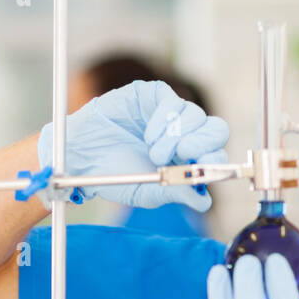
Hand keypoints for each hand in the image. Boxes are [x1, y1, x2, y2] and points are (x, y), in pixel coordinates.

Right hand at [37, 80, 228, 211]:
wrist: (82, 157)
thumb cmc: (114, 176)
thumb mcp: (146, 192)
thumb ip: (174, 193)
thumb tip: (204, 202)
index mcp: (187, 160)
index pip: (215, 155)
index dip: (215, 161)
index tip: (202, 169)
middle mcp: (184, 135)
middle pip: (216, 129)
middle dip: (205, 142)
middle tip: (185, 153)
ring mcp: (170, 113)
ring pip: (195, 115)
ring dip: (176, 137)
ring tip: (153, 152)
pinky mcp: (154, 96)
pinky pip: (172, 101)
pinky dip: (164, 120)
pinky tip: (148, 136)